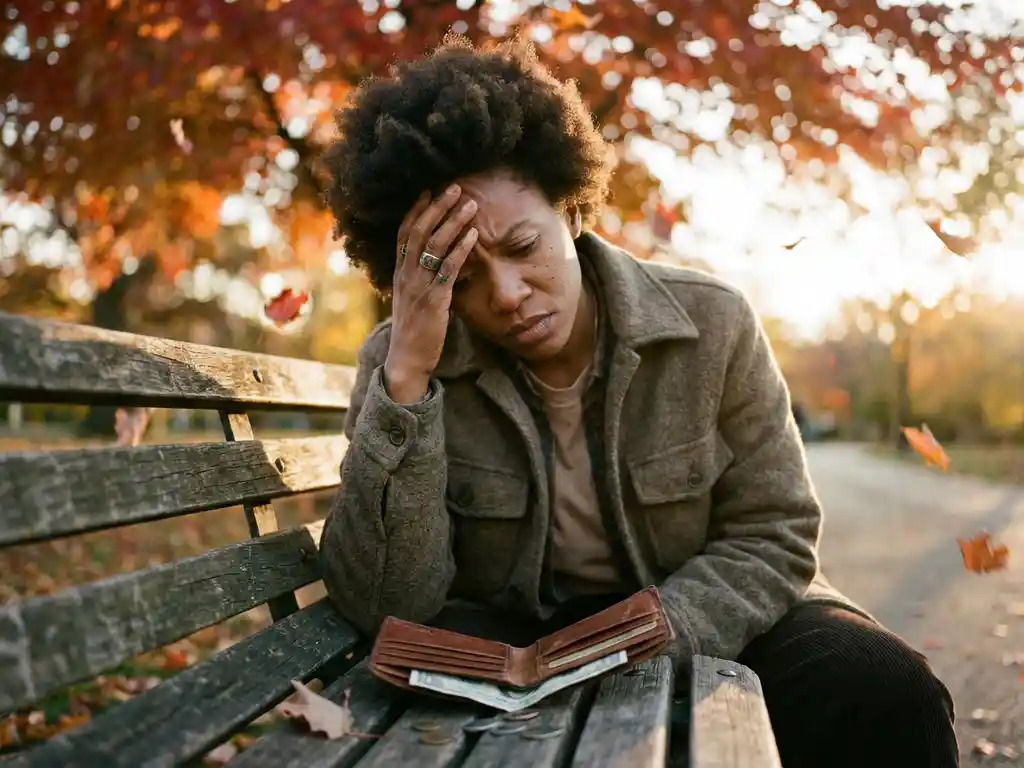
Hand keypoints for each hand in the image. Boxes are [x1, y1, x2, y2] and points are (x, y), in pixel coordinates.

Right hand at [384, 184, 478, 403]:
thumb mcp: (412, 301)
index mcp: (399, 274)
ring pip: (434, 245)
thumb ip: (420, 281)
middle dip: (437, 207)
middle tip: (455, 187)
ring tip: (471, 204)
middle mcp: (405, 275)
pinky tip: (474, 236)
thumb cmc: (415, 332)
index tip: (429, 191)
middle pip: (419, 231)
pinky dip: (461, 249)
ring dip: (453, 222)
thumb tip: (434, 267)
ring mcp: (418, 286)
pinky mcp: (434, 299)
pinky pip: (448, 268)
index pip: (404, 233)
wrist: (407, 360)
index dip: (416, 210)